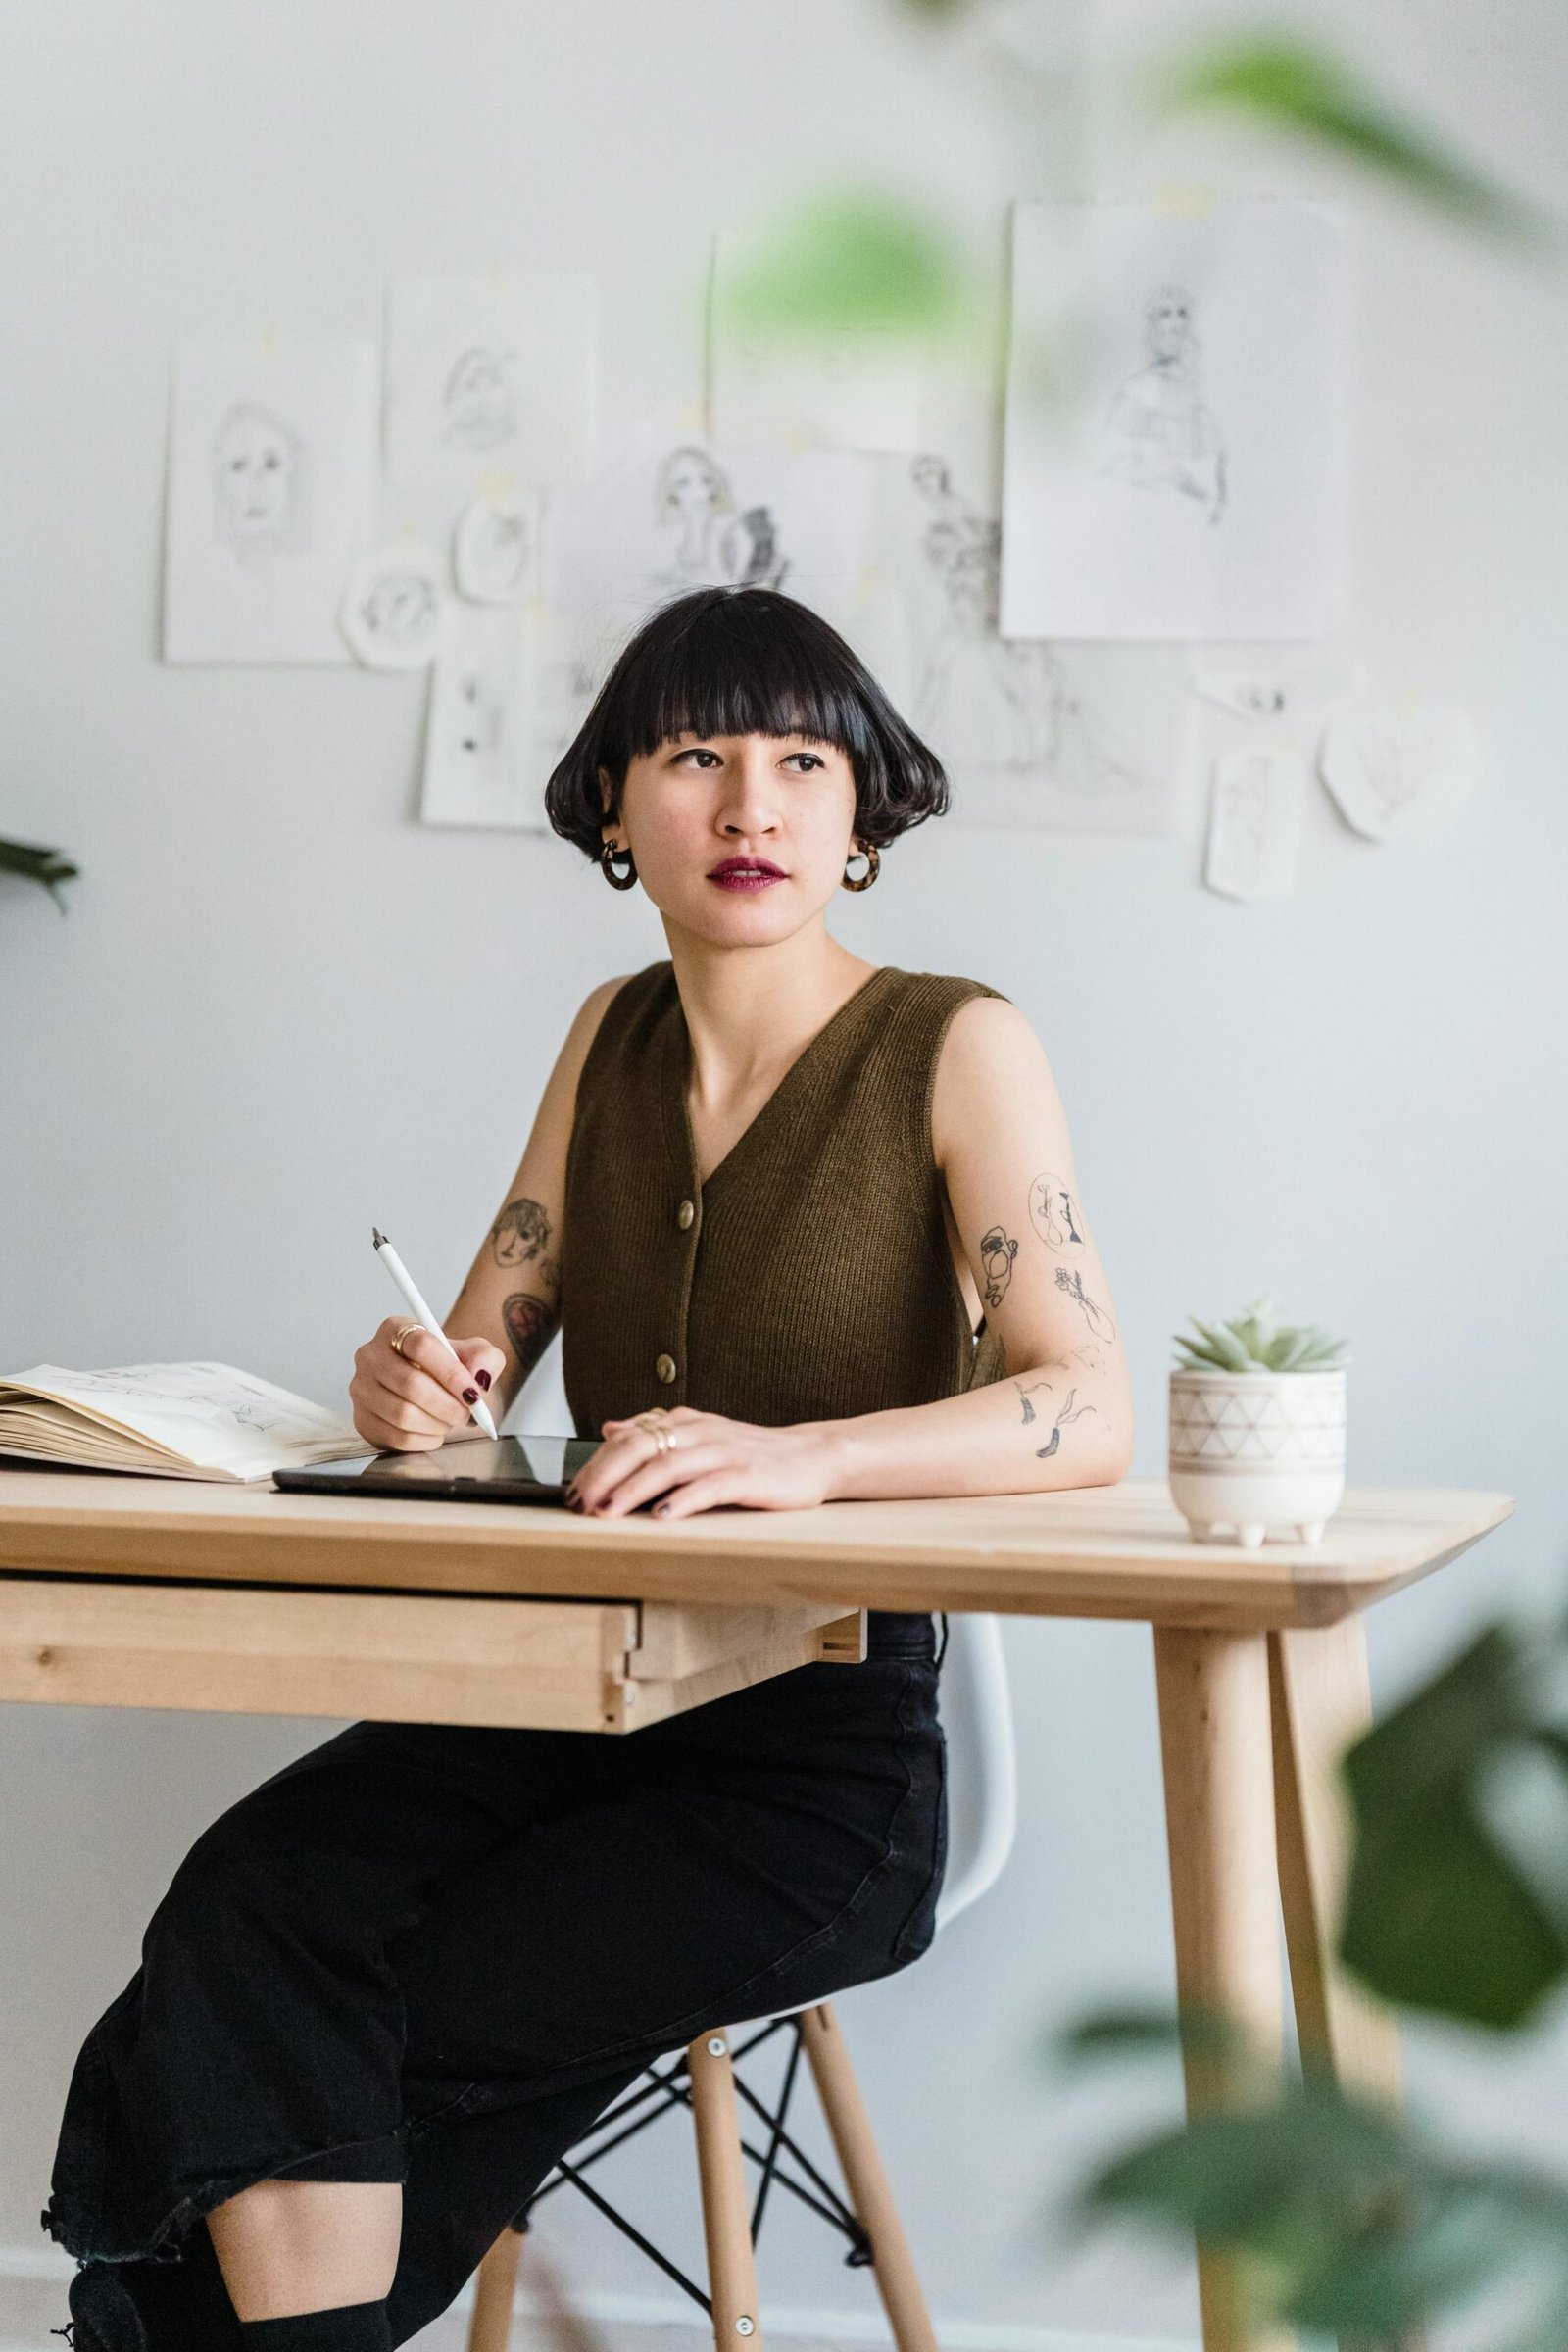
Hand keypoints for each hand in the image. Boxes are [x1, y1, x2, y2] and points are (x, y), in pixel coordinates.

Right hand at [350, 1318, 506, 1452]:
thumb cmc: (450, 1369)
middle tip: (467, 1414)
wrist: (434, 1390)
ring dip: (437, 1424)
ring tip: (451, 1421)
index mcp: (396, 1329)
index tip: (473, 1393)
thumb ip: (485, 1358)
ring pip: (402, 1414)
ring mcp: (362, 1389)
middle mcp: (371, 1356)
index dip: (451, 1373)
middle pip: (410, 1383)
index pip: (421, 1346)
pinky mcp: (362, 1420)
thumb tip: (478, 1377)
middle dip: (447, 1405)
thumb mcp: (475, 1354)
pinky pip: (396, 1437)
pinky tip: (435, 1432)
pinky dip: (425, 1440)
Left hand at [566, 1408, 840, 1520]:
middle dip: (606, 1475)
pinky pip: (711, 1486)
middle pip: (642, 1447)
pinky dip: (684, 1500)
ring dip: (634, 1489)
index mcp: (686, 1422)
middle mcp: (702, 1432)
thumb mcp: (700, 1437)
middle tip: (580, 1503)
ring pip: (670, 1466)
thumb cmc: (752, 1453)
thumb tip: (609, 1430)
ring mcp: (726, 1453)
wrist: (813, 1456)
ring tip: (608, 1512)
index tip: (572, 1492)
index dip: (597, 1464)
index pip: (629, 1438)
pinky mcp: (750, 1475)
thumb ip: (655, 1432)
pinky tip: (663, 1515)